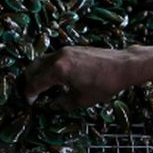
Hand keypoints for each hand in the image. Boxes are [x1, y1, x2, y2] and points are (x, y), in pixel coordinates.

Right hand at [21, 46, 136, 107]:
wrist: (123, 65)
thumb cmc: (104, 84)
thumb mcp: (82, 100)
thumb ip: (63, 102)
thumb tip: (54, 103)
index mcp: (58, 70)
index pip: (35, 82)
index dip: (29, 94)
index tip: (30, 102)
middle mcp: (58, 57)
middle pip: (33, 67)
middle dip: (29, 81)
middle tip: (31, 94)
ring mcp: (65, 50)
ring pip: (42, 60)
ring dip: (38, 73)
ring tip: (41, 86)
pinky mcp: (73, 49)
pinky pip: (53, 58)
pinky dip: (48, 67)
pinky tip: (56, 78)